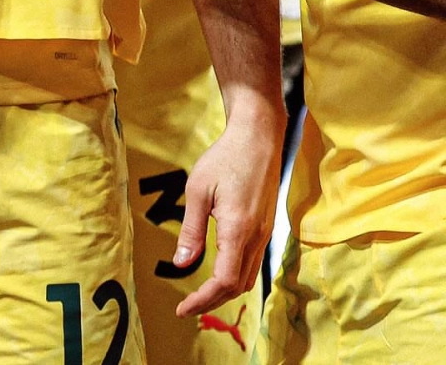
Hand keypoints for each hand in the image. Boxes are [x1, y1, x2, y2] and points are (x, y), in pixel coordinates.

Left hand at [173, 113, 283, 316]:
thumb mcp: (198, 189)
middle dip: (213, 301)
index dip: (203, 300)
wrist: (258, 137)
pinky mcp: (266, 227)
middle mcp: (257, 237)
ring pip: (248, 276)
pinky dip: (236, 275)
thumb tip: (181, 264)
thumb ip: (191, 230)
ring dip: (225, 291)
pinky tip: (219, 271)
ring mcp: (265, 233)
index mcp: (238, 229)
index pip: (225, 281)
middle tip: (187, 306)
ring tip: (200, 294)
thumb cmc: (225, 157)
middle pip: (238, 286)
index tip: (183, 309)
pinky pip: (253, 262)